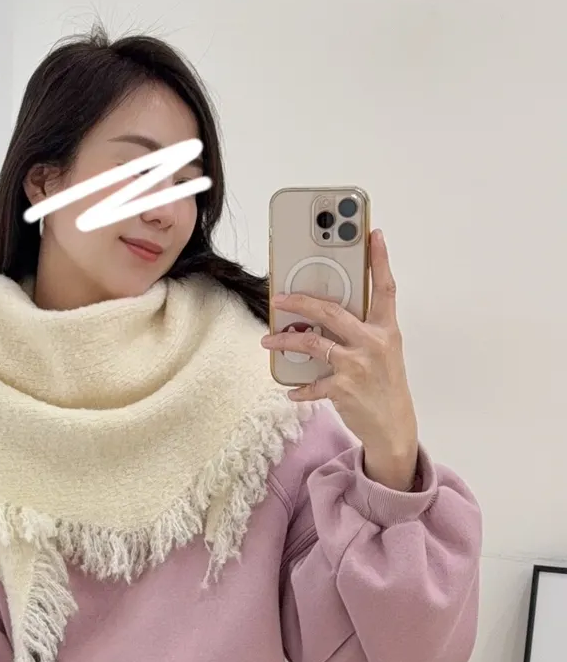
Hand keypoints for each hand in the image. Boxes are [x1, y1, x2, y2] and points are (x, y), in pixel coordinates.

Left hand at [260, 228, 420, 489]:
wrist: (393, 427)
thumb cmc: (386, 385)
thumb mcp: (384, 352)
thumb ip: (363, 330)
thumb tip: (327, 314)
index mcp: (386, 330)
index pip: (385, 288)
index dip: (380, 260)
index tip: (373, 234)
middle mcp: (373, 343)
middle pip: (331, 312)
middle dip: (300, 301)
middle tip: (278, 297)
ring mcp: (357, 366)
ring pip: (312, 343)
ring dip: (286, 340)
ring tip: (268, 339)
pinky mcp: (342, 388)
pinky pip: (311, 383)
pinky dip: (298, 387)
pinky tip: (290, 389)